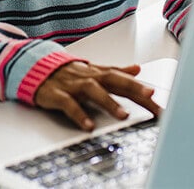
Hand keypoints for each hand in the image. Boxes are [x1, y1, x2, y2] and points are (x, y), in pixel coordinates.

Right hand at [33, 62, 160, 130]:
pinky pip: (69, 104)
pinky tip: (89, 126)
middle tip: (150, 98)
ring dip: (109, 102)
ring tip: (123, 115)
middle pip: (114, 80)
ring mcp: (73, 85)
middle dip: (133, 89)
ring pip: (93, 90)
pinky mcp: (58, 94)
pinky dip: (79, 114)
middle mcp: (89, 77)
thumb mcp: (93, 70)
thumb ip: (116, 71)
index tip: (158, 98)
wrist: (35, 68)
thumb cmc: (69, 73)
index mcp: (99, 73)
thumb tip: (137, 69)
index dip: (141, 88)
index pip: (125, 80)